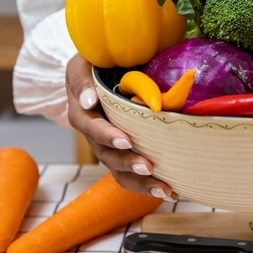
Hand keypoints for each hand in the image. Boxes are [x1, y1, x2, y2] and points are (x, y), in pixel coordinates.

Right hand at [65, 54, 177, 200]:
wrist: (99, 70)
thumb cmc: (96, 61)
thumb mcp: (84, 60)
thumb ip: (84, 78)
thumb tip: (90, 100)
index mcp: (81, 111)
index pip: (91, 126)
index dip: (107, 135)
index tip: (126, 139)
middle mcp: (92, 133)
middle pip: (106, 154)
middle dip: (127, 162)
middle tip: (147, 165)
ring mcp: (107, 146)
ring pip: (119, 170)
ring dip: (140, 181)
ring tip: (164, 188)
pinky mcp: (122, 153)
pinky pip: (130, 175)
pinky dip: (149, 186)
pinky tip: (171, 191)